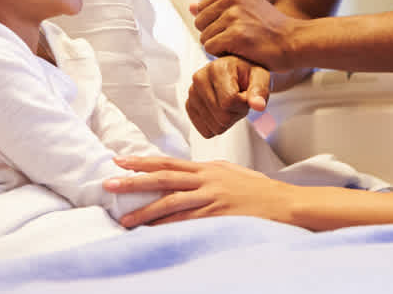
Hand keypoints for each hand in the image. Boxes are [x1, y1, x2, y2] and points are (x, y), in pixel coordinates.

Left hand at [104, 156, 291, 226]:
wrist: (282, 202)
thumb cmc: (258, 190)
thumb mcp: (230, 173)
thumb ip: (207, 173)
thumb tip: (185, 175)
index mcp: (207, 168)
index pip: (169, 162)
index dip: (143, 161)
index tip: (119, 161)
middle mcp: (206, 179)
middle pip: (163, 178)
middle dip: (134, 181)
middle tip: (109, 184)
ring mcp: (211, 198)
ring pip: (171, 202)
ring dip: (145, 211)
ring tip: (124, 219)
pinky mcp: (217, 216)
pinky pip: (186, 222)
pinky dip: (167, 227)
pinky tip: (152, 232)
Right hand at [186, 55, 269, 137]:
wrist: (235, 72)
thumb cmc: (247, 74)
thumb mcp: (260, 77)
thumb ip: (260, 90)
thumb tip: (258, 105)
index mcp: (217, 68)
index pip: (229, 102)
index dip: (243, 104)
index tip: (245, 94)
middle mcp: (200, 79)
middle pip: (222, 117)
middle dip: (236, 113)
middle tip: (239, 100)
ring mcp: (192, 93)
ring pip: (215, 126)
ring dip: (228, 120)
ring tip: (230, 103)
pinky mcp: (189, 106)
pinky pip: (206, 131)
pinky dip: (217, 125)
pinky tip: (220, 110)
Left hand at [190, 0, 298, 70]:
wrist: (294, 41)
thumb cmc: (272, 29)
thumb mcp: (245, 8)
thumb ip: (217, 7)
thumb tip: (191, 6)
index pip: (202, 9)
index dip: (214, 23)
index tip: (232, 28)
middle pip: (200, 23)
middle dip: (214, 34)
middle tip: (236, 38)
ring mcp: (233, 16)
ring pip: (204, 38)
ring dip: (219, 46)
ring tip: (240, 44)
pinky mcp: (235, 34)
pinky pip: (211, 49)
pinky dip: (222, 55)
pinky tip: (240, 51)